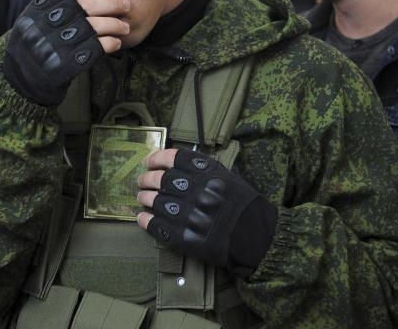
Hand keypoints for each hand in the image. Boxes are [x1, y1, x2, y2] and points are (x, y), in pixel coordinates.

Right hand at [2, 0, 128, 105]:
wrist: (23, 76)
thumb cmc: (35, 41)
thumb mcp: (36, 16)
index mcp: (39, 7)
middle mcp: (46, 23)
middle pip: (87, 6)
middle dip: (112, 3)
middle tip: (125, 5)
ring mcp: (56, 44)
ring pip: (95, 27)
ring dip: (115, 24)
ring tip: (124, 26)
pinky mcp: (67, 63)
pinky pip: (96, 48)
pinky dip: (110, 43)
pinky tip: (116, 42)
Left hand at [137, 149, 277, 277]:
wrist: (255, 238)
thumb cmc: (243, 205)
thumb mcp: (227, 177)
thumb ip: (203, 169)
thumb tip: (176, 164)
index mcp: (206, 174)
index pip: (172, 159)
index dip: (156, 158)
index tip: (149, 162)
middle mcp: (195, 192)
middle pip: (160, 180)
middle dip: (147, 179)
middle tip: (142, 181)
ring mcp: (188, 215)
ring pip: (155, 202)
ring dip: (144, 198)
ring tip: (142, 198)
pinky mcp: (184, 238)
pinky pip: (156, 226)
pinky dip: (146, 220)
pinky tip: (142, 217)